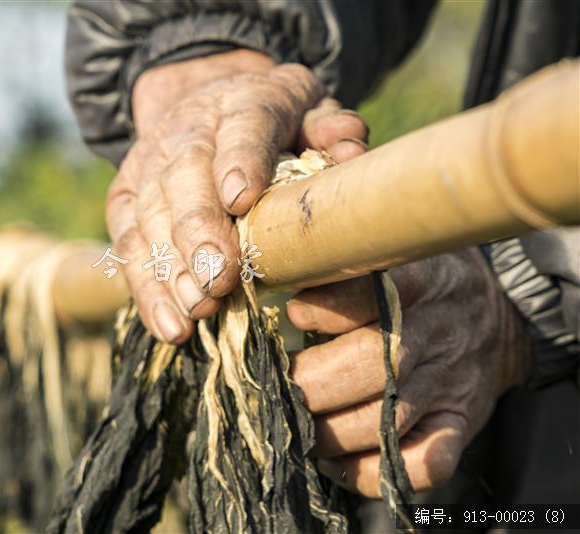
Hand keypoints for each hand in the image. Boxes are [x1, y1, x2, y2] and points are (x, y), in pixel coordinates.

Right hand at [108, 50, 368, 342]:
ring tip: (196, 309)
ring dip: (172, 268)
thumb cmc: (273, 122)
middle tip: (219, 278)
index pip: (243, 125)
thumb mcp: (310, 111)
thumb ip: (332, 129)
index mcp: (243, 101)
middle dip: (198, 230)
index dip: (240, 160)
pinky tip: (171, 325)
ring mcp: (149, 162)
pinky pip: (128, 244)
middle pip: (185, 174)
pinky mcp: (124, 197)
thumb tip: (350, 152)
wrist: (202, 102)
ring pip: (150, 214)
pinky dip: (148, 289)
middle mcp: (188, 128)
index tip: (241, 201)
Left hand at [286, 250, 530, 496]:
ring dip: (328, 432)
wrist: (501, 317)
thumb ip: (342, 254)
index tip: (295, 313)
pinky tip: (334, 464)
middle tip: (276, 385)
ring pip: (386, 421)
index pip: (378, 290)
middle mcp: (438, 333)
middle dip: (312, 383)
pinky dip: (371, 474)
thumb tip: (266, 264)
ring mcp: (450, 385)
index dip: (330, 307)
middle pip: (373, 364)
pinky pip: (423, 465)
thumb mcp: (396, 247)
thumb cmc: (422, 280)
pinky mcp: (458, 425)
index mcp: (423, 280)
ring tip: (295, 424)